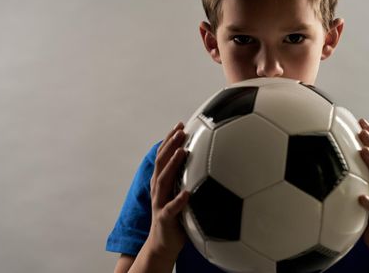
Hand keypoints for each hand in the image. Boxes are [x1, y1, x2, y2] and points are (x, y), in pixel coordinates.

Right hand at [147, 122, 189, 259]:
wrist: (163, 244)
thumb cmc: (176, 217)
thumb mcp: (182, 194)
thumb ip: (189, 180)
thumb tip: (209, 164)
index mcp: (162, 182)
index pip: (163, 156)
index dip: (169, 139)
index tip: (180, 124)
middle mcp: (159, 189)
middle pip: (161, 162)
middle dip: (170, 144)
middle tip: (181, 130)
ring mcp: (160, 203)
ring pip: (163, 180)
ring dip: (173, 164)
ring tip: (182, 151)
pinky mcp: (165, 218)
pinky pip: (172, 208)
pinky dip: (179, 199)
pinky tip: (188, 193)